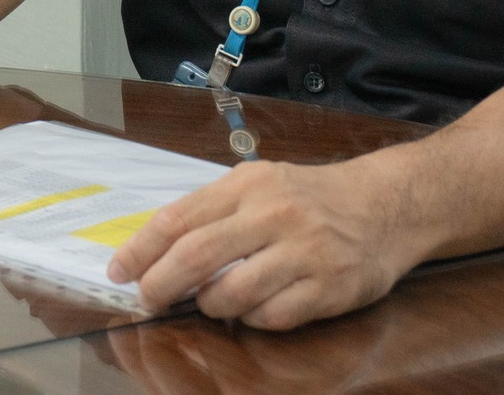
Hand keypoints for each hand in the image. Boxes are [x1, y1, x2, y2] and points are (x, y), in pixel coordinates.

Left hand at [108, 158, 422, 330]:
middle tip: (147, 301)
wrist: (385, 205)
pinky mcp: (330, 286)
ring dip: (210, 305)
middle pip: (197, 256)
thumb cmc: (308, 197)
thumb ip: (213, 211)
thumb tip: (155, 248)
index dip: (141, 249)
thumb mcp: (258, 184)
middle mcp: (273, 213)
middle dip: (161, 285)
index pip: (178, 218)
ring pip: (232, 293)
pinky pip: (274, 316)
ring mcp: (304, 250)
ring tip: (211, 302)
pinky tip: (255, 309)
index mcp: (246, 184)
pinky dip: (254, 320)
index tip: (118, 272)